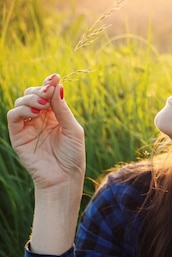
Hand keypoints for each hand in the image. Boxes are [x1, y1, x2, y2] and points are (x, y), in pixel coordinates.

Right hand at [7, 73, 85, 191]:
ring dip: (31, 98)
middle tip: (48, 93)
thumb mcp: (73, 130)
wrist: (64, 179)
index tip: (54, 77)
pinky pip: (13, 116)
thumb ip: (63, 109)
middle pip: (32, 94)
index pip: (47, 94)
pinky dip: (22, 110)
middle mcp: (40, 119)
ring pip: (21, 102)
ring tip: (43, 106)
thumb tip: (56, 85)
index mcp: (54, 116)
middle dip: (40, 90)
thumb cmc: (73, 157)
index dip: (49, 83)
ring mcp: (28, 127)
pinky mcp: (18, 136)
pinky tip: (35, 113)